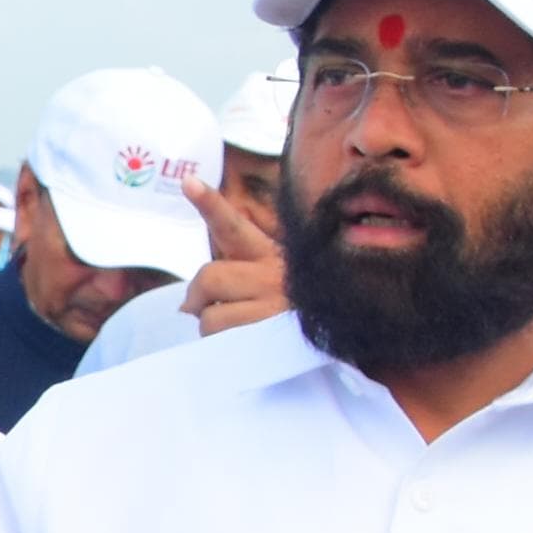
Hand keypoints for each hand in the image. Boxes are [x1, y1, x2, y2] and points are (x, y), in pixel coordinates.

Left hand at [177, 175, 286, 336]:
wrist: (346, 336)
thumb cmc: (299, 312)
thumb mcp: (275, 284)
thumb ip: (232, 282)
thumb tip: (185, 308)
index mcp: (271, 256)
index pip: (234, 228)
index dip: (209, 204)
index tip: (187, 182)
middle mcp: (274, 276)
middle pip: (209, 277)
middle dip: (198, 297)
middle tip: (203, 309)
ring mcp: (274, 306)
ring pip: (210, 316)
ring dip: (213, 330)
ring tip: (241, 333)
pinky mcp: (271, 336)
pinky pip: (223, 341)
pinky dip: (223, 349)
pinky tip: (248, 347)